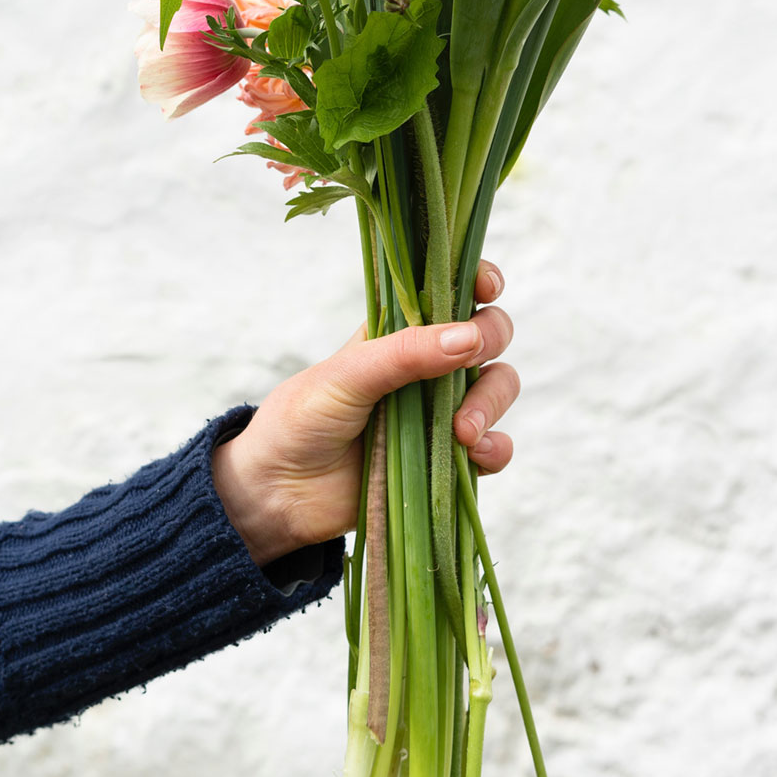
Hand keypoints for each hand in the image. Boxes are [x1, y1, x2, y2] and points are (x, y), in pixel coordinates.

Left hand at [212, 260, 518, 566]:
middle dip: (492, 340)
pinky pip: (493, 448)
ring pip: (497, 388)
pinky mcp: (447, 460)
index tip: (486, 288)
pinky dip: (495, 449)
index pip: (450, 292)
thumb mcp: (347, 376)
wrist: (278, 495)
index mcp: (399, 333)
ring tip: (462, 431)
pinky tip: (476, 455)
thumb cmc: (301, 421)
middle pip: (488, 335)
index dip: (477, 281)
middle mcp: (427, 367)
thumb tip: (470, 336)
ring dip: (492, 402)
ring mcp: (440, 412)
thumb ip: (405, 353)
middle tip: (471, 361)